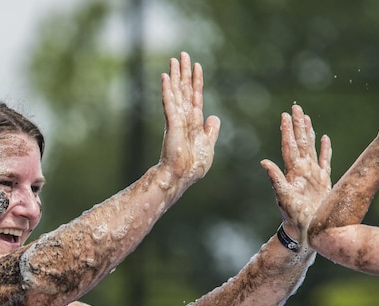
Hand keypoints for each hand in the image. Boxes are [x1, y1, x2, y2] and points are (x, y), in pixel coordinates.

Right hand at [159, 52, 220, 188]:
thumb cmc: (192, 166)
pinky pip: (169, 103)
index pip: (196, 96)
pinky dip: (167, 89)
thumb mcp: (208, 146)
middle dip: (184, 72)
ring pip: (176, 92)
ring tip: (173, 60)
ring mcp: (176, 119)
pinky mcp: (171, 123)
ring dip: (174, 75)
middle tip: (183, 54)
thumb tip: (214, 117)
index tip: (197, 66)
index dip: (196, 81)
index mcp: (193, 122)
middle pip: (184, 89)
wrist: (181, 177)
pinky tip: (164, 77)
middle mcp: (184, 117)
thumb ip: (211, 131)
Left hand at [260, 104, 331, 238]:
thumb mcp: (283, 196)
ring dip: (309, 133)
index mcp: (293, 171)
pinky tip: (325, 138)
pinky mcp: (324, 181)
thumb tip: (263, 162)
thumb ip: (275, 178)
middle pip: (300, 142)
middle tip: (295, 107)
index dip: (287, 130)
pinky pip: (325, 161)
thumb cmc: (293, 216)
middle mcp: (302, 170)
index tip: (285, 115)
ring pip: (311, 148)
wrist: (305, 230)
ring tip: (307, 118)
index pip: (289, 146)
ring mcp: (313, 174)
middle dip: (297, 125)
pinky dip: (326, 149)